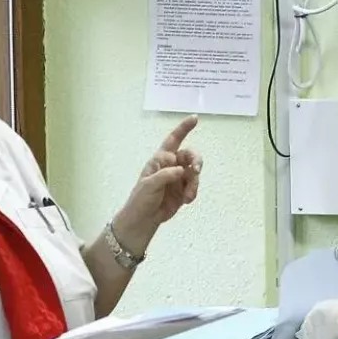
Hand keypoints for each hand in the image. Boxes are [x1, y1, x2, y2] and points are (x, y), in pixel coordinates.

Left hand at [113, 116, 204, 253]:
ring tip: (188, 195)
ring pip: (195, 173)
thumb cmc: (140, 200)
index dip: (183, 128)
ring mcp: (179, 178)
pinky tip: (186, 200)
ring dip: (194, 183)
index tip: (194, 118)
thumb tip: (181, 170)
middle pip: (190, 155)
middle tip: (197, 169)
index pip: (173, 140)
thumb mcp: (148, 185)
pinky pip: (194, 186)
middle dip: (197, 160)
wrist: (144, 220)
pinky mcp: (184, 190)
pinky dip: (193, 192)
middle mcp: (171, 166)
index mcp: (160, 160)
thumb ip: (165, 175)